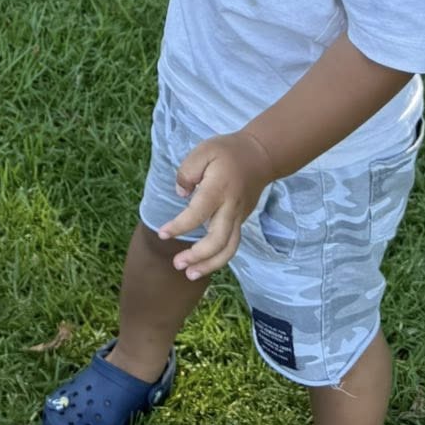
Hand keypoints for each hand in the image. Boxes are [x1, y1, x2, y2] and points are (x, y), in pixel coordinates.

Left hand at [157, 130, 273, 279]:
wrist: (261, 156)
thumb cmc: (227, 152)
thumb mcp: (203, 150)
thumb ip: (187, 172)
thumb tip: (181, 195)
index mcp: (219, 189)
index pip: (198, 214)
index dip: (180, 227)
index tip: (163, 234)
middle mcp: (231, 207)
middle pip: (218, 240)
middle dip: (198, 257)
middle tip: (177, 264)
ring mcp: (239, 216)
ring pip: (229, 248)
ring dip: (210, 264)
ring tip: (190, 274)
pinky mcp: (241, 220)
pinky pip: (231, 244)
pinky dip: (218, 257)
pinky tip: (202, 264)